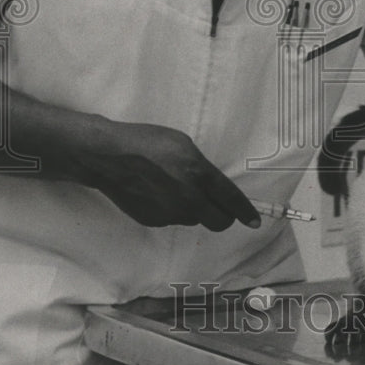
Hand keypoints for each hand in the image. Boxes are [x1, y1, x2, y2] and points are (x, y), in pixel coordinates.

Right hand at [68, 120, 261, 230]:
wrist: (110, 156)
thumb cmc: (147, 142)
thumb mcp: (183, 144)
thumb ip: (202, 169)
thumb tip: (212, 186)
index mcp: (199, 175)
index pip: (231, 200)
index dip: (246, 212)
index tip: (254, 221)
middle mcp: (188, 199)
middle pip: (218, 222)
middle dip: (223, 215)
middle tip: (218, 205)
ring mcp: (170, 214)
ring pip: (194, 219)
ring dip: (195, 210)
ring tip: (177, 188)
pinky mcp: (153, 221)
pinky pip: (173, 219)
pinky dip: (173, 210)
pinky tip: (159, 193)